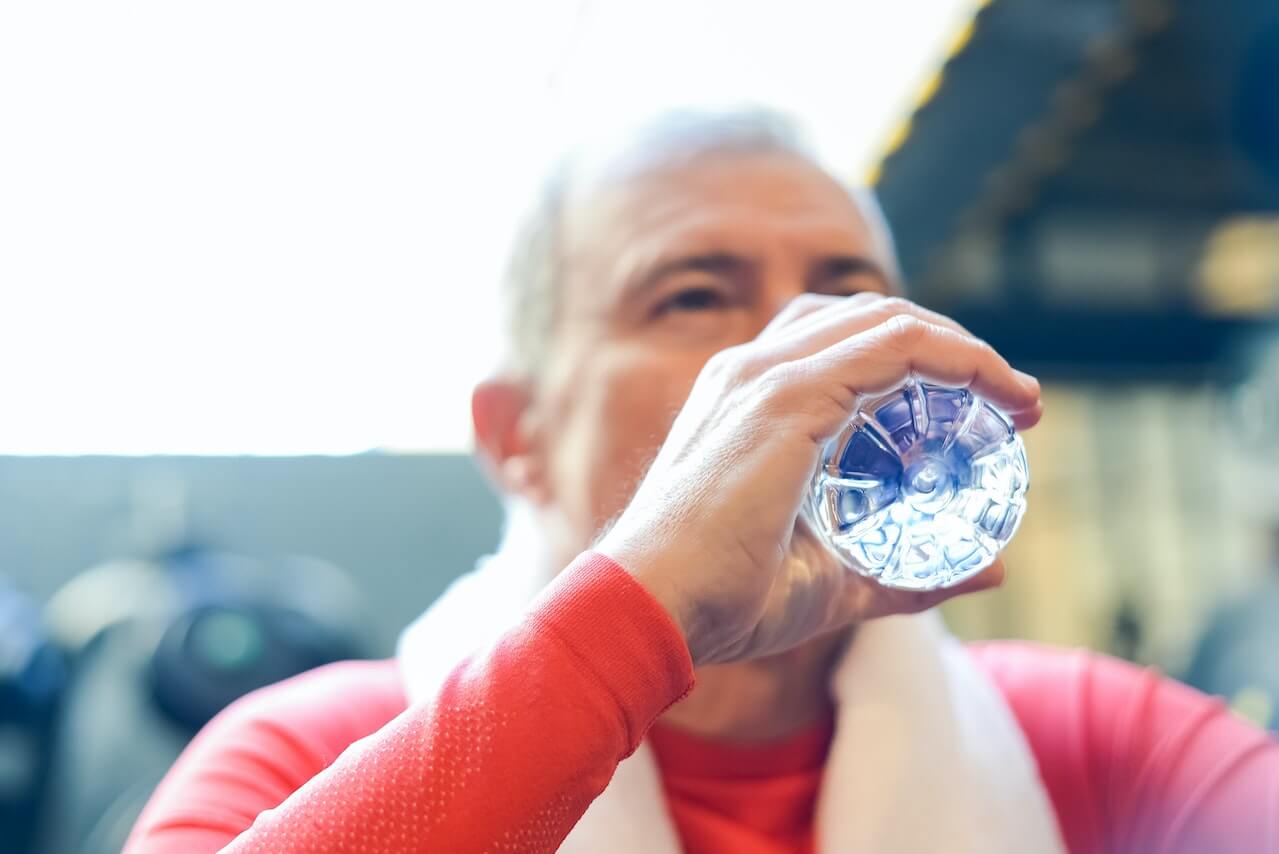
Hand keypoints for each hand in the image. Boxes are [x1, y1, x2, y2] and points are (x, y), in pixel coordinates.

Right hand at [597, 294, 1041, 665]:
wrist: (654, 609)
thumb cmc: (726, 600)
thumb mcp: (834, 580)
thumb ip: (907, 573)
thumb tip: (991, 570)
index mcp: (750, 400)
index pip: (844, 344)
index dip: (921, 360)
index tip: (985, 407)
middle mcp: (753, 370)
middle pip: (870, 318)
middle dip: (949, 346)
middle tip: (1008, 400)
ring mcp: (766, 376)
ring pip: (888, 321)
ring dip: (961, 346)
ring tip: (1011, 394)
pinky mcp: (785, 397)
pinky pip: (893, 349)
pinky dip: (952, 357)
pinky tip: (991, 390)